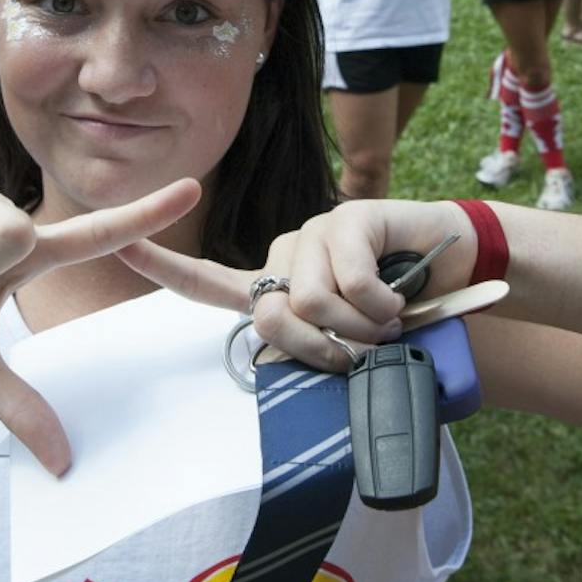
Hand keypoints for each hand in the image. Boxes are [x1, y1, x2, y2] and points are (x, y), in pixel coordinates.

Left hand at [116, 199, 476, 371]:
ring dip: (362, 329)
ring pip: (312, 302)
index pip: (206, 279)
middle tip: (362, 351)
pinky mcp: (352, 216)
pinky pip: (351, 281)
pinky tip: (401, 296)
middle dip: (319, 350)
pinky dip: (381, 306)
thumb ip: (310, 351)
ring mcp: (318, 231)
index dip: (161, 265)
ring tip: (389, 321)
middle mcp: (288, 254)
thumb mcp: (350, 345)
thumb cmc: (401, 316)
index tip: (120, 243)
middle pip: (270, 315)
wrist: (460, 273)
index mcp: (276, 286)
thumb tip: (278, 364)